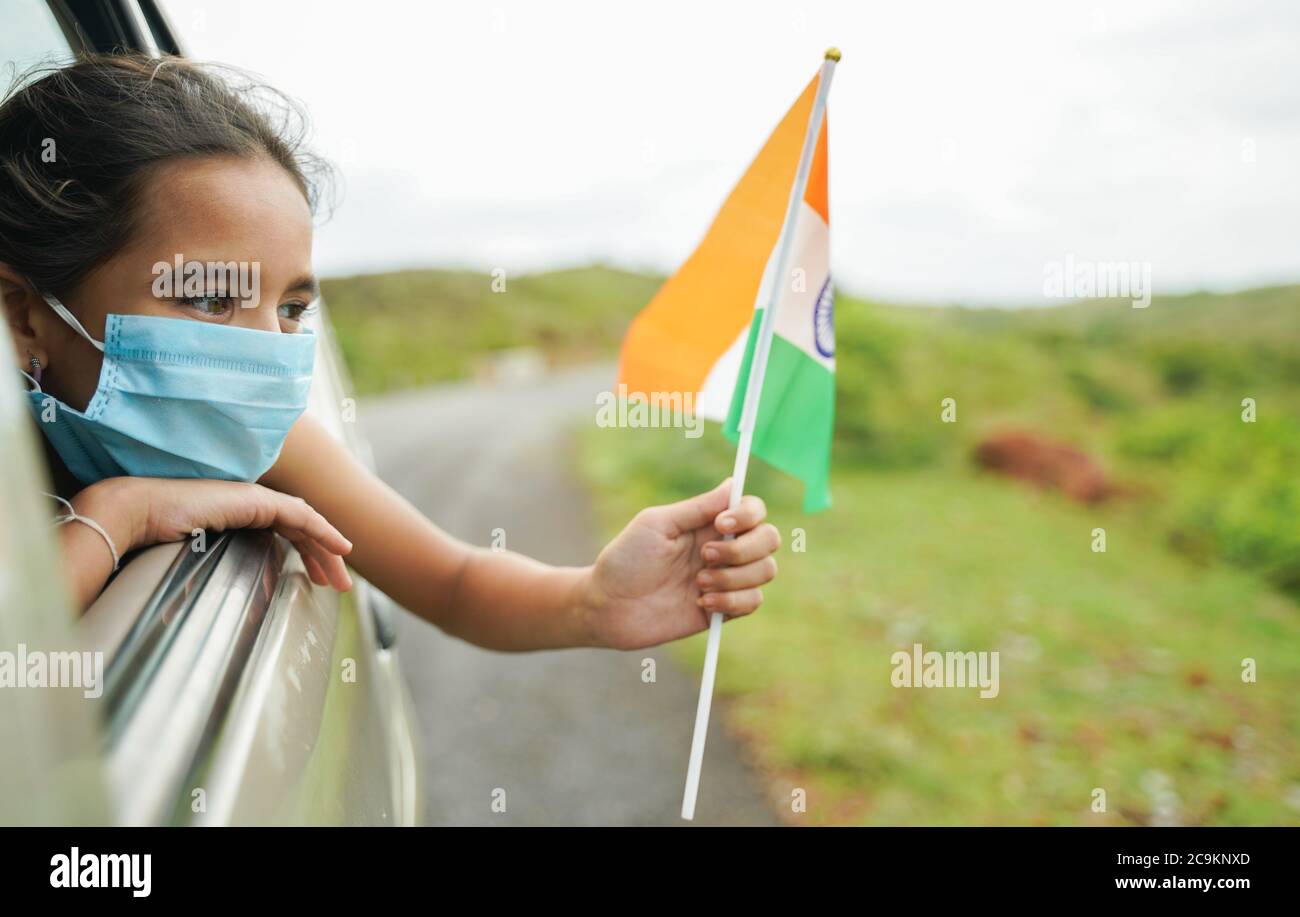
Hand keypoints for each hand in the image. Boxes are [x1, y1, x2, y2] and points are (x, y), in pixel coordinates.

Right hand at [77, 476, 353, 590]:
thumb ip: (213, 573)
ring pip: (304, 524)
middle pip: (298, 530)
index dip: (303, 554)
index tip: (317, 580)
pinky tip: (339, 548)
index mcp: (235, 516)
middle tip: (338, 586)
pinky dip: (323, 531)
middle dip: (322, 557)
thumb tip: (215, 611)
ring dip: (327, 550)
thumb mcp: (192, 562)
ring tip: (341, 580)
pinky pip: (300, 516)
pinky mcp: (255, 500)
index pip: (281, 533)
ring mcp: (252, 499)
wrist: (134, 515)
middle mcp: (247, 504)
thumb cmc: (150, 543)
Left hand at [584, 478, 779, 649]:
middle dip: (744, 549)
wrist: (608, 607)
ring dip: (734, 578)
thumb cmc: (626, 559)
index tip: (721, 525)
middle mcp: (724, 548)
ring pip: (766, 571)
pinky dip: (731, 601)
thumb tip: (733, 483)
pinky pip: (753, 601)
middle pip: (770, 538)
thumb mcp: (657, 524)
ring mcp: (726, 579)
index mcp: (709, 523)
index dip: (747, 515)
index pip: (753, 510)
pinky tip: (700, 603)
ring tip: (698, 584)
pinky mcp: (724, 609)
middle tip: (704, 557)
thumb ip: (698, 507)